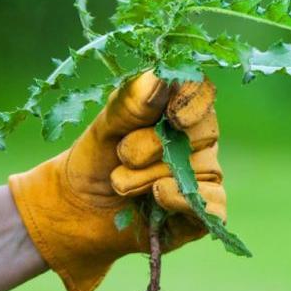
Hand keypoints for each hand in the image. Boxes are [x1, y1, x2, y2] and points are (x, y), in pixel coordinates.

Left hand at [8, 72, 225, 290]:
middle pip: (200, 132)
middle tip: (121, 156)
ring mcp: (203, 176)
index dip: (193, 102)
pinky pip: (213, 205)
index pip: (201, 92)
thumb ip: (129, 104)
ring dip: (150, 178)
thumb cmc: (94, 160)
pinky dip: (181, 199)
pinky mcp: (202, 212)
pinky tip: (156, 197)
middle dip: (153, 146)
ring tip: (119, 184)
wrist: (77, 212)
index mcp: (176, 107)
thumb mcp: (103, 129)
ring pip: (199, 171)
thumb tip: (160, 78)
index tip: (172, 116)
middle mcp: (197, 139)